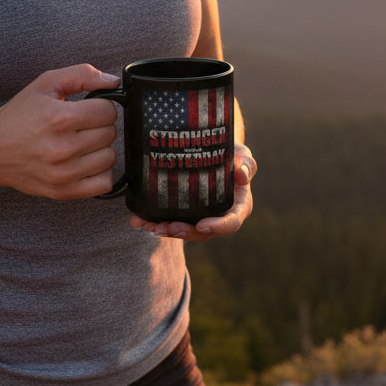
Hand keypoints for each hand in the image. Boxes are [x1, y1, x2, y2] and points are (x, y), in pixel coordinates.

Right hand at [0, 65, 120, 199]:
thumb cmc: (18, 116)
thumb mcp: (45, 84)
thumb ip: (82, 75)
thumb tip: (113, 81)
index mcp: (59, 118)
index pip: (108, 111)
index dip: (100, 106)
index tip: (87, 109)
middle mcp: (62, 148)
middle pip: (110, 134)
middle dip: (99, 126)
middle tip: (80, 126)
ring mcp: (63, 173)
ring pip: (110, 158)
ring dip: (100, 149)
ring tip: (81, 144)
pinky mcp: (63, 191)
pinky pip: (104, 183)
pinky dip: (100, 172)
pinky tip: (85, 163)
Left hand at [130, 143, 255, 241]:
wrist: (214, 152)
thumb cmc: (233, 156)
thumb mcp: (242, 156)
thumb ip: (246, 164)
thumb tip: (242, 175)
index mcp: (237, 207)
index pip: (230, 223)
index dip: (217, 227)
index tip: (201, 225)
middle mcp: (219, 217)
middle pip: (202, 233)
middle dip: (183, 232)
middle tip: (166, 227)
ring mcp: (200, 217)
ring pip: (183, 230)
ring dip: (163, 229)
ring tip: (146, 224)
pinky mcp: (184, 214)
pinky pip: (170, 221)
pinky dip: (153, 221)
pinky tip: (139, 219)